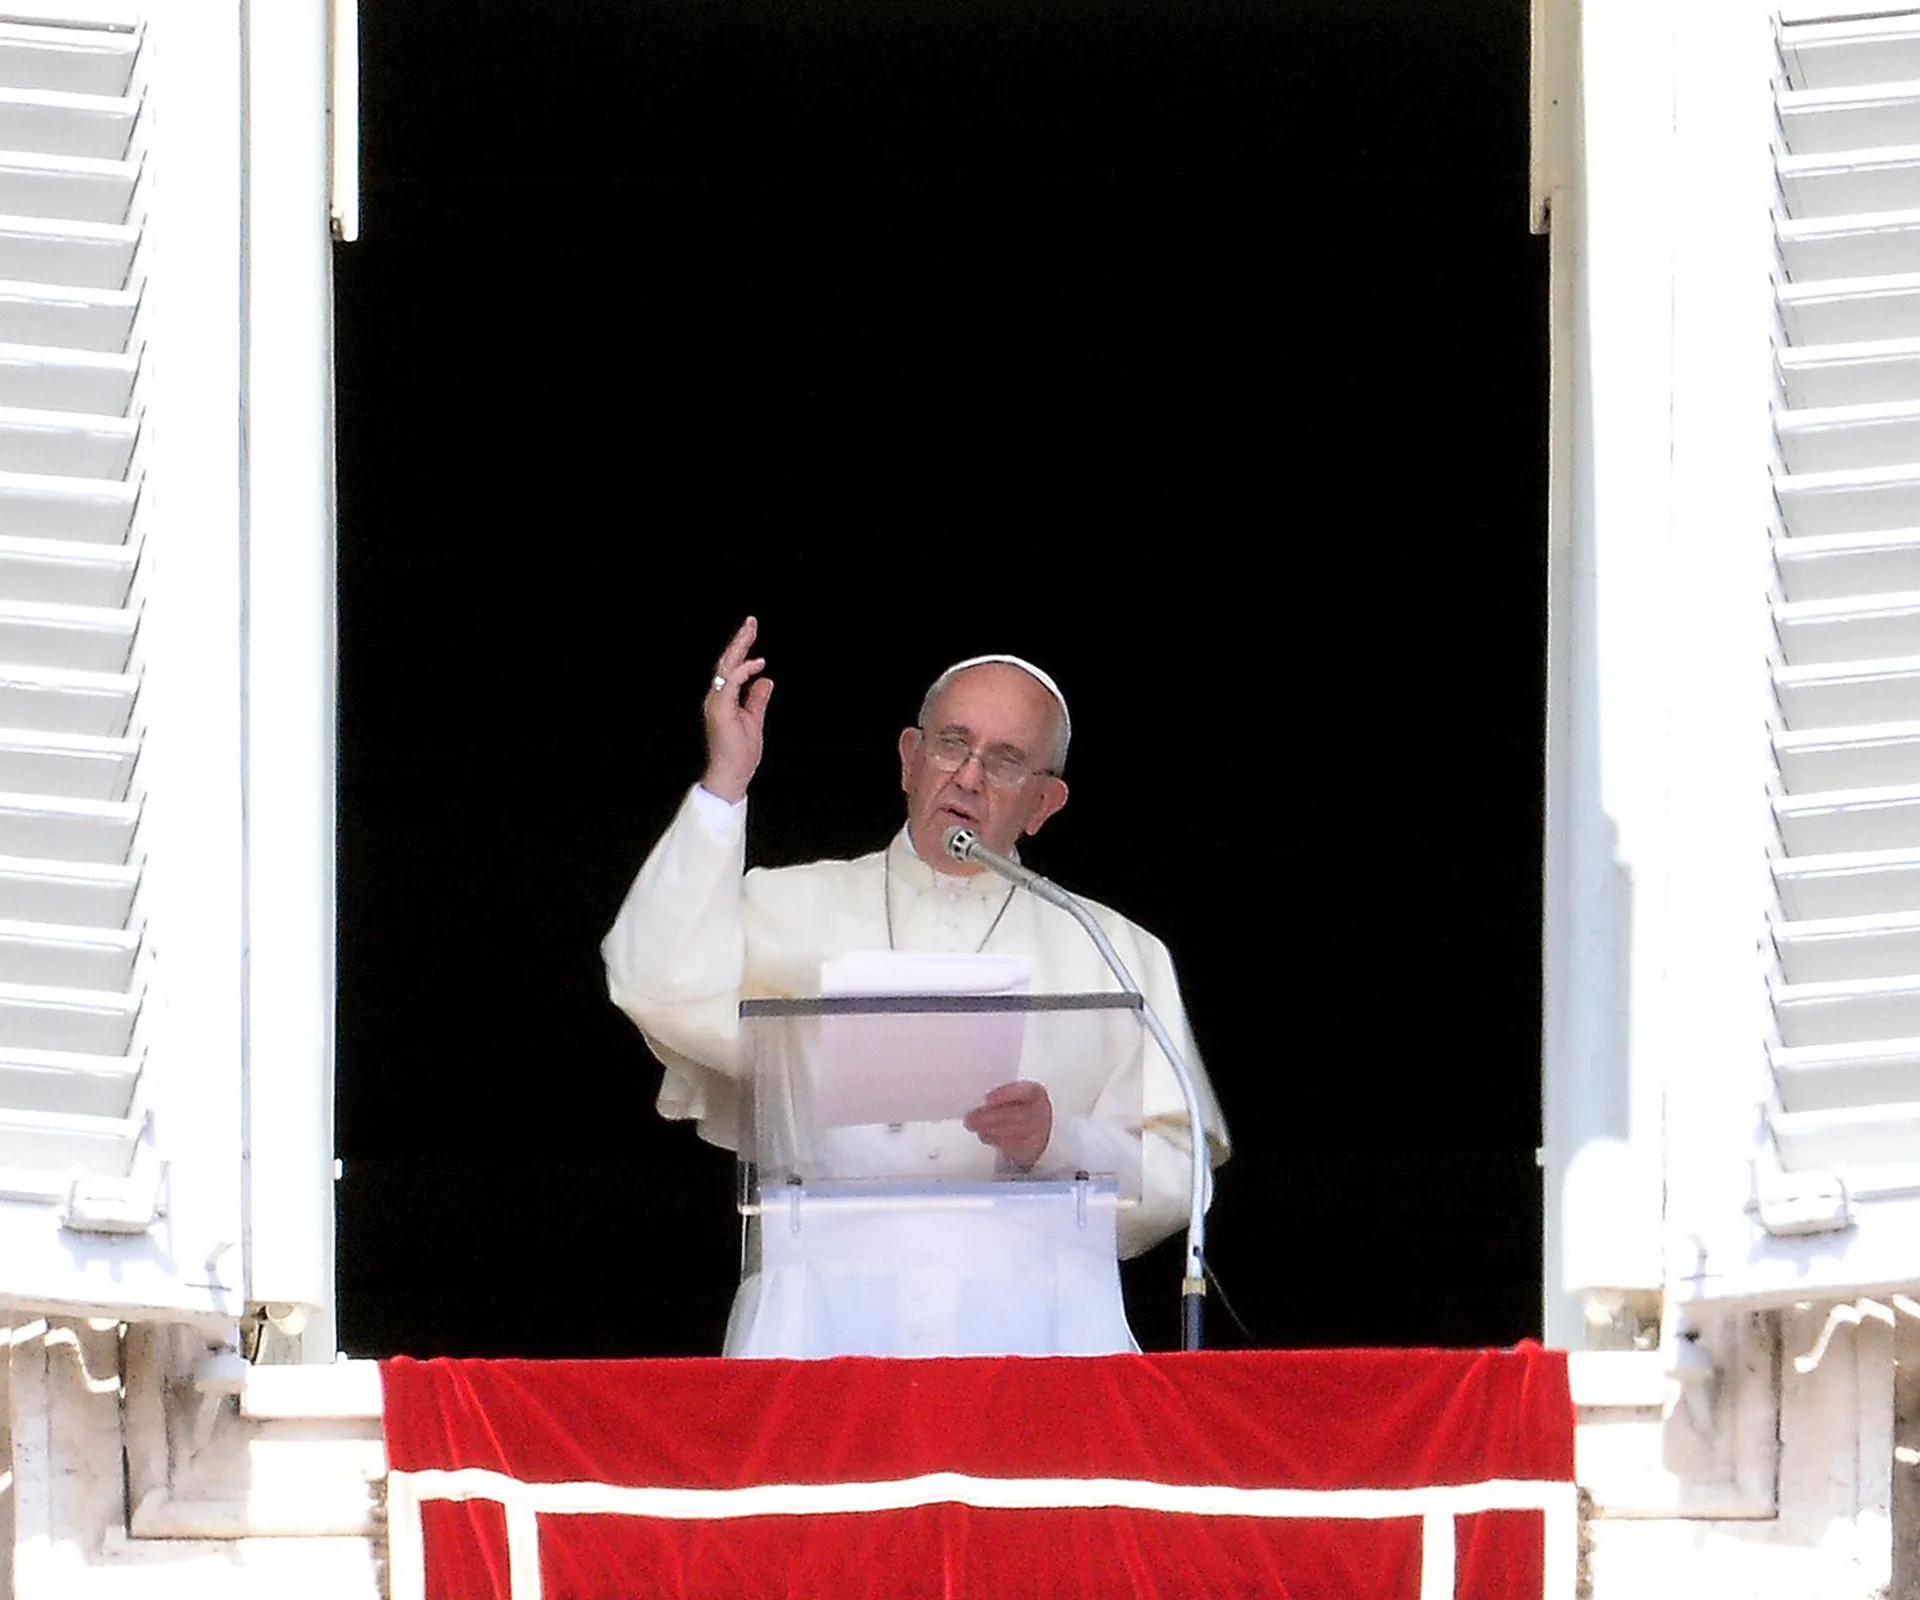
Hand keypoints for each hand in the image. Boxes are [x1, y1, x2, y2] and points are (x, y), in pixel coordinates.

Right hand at [701, 617, 773, 802]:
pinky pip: (730, 682)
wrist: (731, 776)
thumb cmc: (740, 754)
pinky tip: (758, 663)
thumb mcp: (755, 720)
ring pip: (725, 666)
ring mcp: (716, 703)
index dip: (742, 650)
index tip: (753, 634)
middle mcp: (716, 697)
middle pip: (726, 661)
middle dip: (740, 640)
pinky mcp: (719, 710)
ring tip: (751, 629)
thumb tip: (766, 680)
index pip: (731, 668)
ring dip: (739, 647)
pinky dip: (743, 671)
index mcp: (723, 699)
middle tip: (752, 620)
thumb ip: (757, 699)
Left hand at [962, 1081, 1051, 1169]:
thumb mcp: (1012, 1094)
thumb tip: (977, 1098)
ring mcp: (1037, 1133)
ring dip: (989, 1129)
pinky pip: (1011, 1147)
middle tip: (970, 1117)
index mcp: (1036, 1093)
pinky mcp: (1029, 1150)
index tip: (987, 1098)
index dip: (1006, 1094)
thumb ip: (999, 1094)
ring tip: (973, 1125)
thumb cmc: (1018, 1106)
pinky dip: (994, 1140)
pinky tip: (983, 1135)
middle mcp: (1040, 1113)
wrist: (1034, 1127)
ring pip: (1014, 1133)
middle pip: (1018, 1115)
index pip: (1026, 1091)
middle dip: (991, 1117)